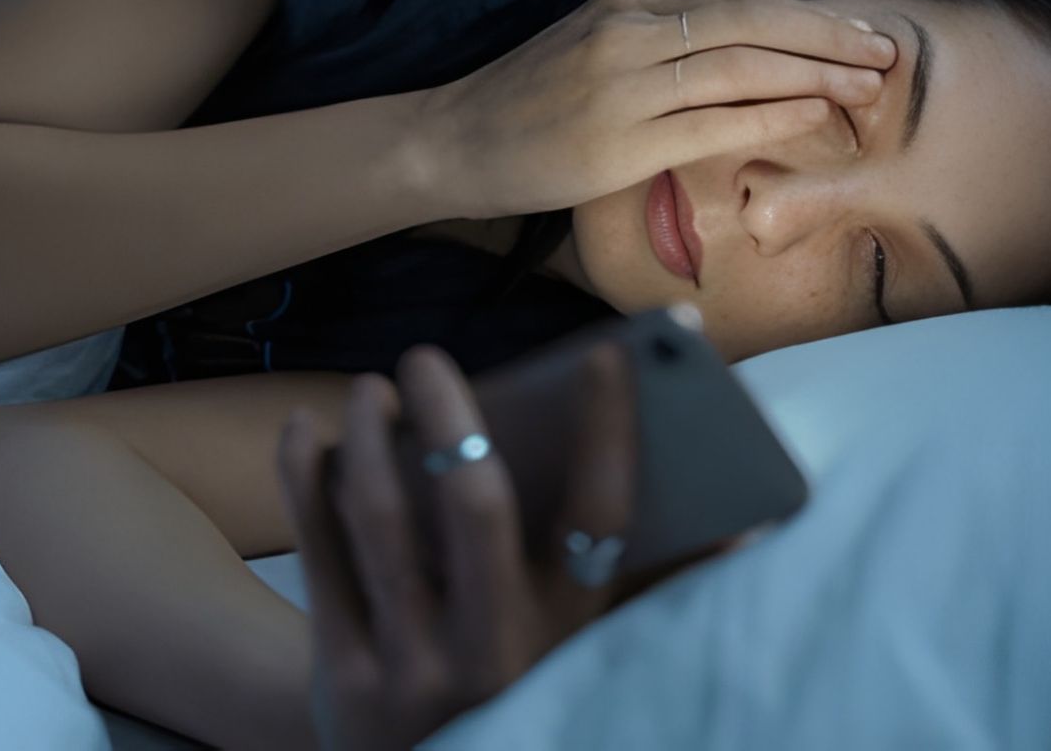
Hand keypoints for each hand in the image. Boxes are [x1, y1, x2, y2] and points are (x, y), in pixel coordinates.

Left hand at [276, 344, 636, 750]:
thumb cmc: (515, 693)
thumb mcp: (583, 659)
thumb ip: (647, 590)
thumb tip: (745, 529)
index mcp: (568, 633)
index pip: (600, 516)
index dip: (609, 430)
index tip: (602, 357)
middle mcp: (496, 651)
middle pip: (474, 505)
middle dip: (450, 414)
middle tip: (426, 358)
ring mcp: (413, 667)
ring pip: (383, 522)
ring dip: (370, 437)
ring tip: (371, 389)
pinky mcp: (344, 676)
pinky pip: (319, 556)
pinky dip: (305, 481)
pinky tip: (305, 430)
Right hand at [417, 0, 898, 219]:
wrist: (452, 141)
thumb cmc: (527, 102)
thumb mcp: (592, 47)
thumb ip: (659, 41)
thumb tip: (741, 50)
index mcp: (626, 5)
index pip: (736, 1)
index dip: (806, 15)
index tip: (857, 29)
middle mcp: (628, 32)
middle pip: (751, 24)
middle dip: (828, 38)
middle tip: (888, 51)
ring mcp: (622, 86)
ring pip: (741, 69)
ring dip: (816, 76)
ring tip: (870, 85)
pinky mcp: (617, 142)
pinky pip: (714, 124)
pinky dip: (773, 117)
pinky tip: (816, 116)